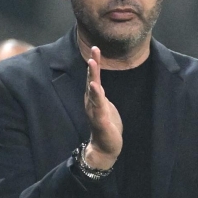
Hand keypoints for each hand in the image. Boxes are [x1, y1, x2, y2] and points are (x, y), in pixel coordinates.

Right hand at [84, 46, 122, 169]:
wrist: (105, 148)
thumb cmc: (106, 127)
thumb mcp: (104, 107)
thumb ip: (100, 96)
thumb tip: (98, 85)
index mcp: (94, 98)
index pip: (94, 77)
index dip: (95, 63)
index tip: (95, 48)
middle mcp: (91, 102)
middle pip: (92, 79)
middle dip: (93, 65)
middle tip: (94, 49)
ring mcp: (95, 110)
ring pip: (93, 90)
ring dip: (92, 76)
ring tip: (92, 63)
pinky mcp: (100, 120)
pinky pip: (98, 105)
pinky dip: (96, 95)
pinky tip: (95, 86)